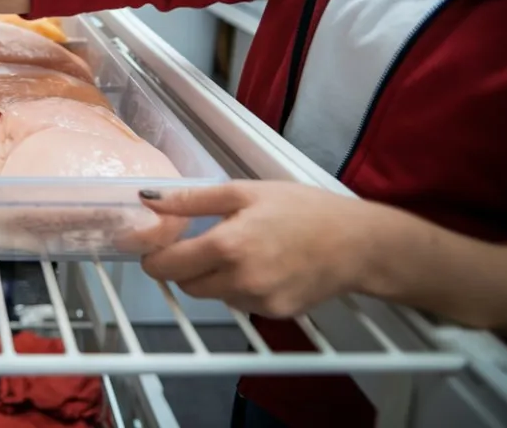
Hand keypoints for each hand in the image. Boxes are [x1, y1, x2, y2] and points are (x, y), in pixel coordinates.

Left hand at [139, 181, 375, 318]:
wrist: (358, 243)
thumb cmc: (303, 209)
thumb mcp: (244, 192)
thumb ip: (192, 200)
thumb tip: (148, 200)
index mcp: (228, 246)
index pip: (167, 266)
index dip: (153, 258)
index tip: (154, 247)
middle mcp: (239, 280)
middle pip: (186, 285)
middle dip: (183, 266)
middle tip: (198, 242)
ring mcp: (258, 302)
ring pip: (212, 295)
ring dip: (211, 277)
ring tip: (239, 249)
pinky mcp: (274, 315)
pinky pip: (239, 303)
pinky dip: (238, 287)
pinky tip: (260, 265)